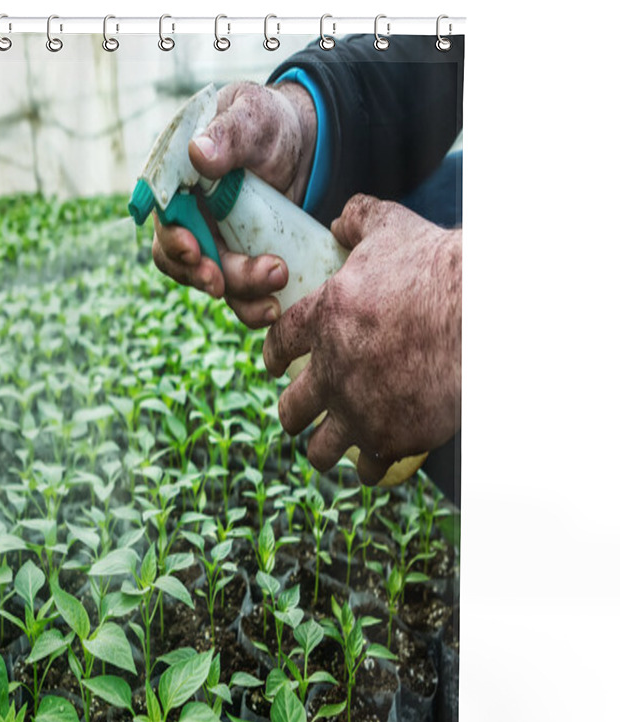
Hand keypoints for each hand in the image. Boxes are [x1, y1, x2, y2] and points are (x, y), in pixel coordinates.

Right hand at [152, 81, 316, 328]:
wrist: (303, 146)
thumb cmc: (267, 124)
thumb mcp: (251, 116)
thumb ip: (228, 133)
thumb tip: (198, 153)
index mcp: (177, 180)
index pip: (164, 217)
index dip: (173, 239)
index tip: (194, 252)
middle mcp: (189, 216)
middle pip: (185, 259)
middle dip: (206, 274)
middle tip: (226, 283)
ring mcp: (214, 243)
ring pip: (213, 280)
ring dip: (238, 293)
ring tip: (273, 290)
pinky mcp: (239, 262)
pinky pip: (239, 293)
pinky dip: (253, 305)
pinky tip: (275, 308)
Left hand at [262, 194, 461, 484]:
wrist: (479, 313)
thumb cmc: (436, 267)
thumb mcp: (392, 228)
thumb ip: (359, 220)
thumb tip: (340, 219)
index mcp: (322, 320)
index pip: (279, 343)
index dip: (272, 356)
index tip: (273, 365)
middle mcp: (330, 371)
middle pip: (292, 407)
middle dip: (292, 413)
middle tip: (297, 415)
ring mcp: (357, 409)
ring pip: (321, 448)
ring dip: (321, 451)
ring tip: (325, 452)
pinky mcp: (390, 437)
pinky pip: (369, 467)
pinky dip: (369, 471)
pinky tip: (372, 470)